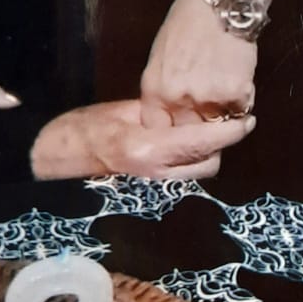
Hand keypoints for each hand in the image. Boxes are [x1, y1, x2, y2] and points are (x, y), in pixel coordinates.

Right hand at [31, 99, 252, 181]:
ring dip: (205, 153)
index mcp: (149, 149)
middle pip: (208, 164)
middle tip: (223, 119)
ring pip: (197, 172)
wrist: (55, 157)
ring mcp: (153, 187)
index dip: (229, 132)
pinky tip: (184, 142)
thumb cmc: (84, 127)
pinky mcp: (149, 190)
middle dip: (219, 144)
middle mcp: (156, 174)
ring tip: (205, 129)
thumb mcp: (123, 111)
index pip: (203, 142)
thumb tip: (190, 110)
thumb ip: (158, 114)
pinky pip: (181, 175)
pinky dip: (189, 160)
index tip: (248, 120)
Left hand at [141, 0, 269, 128]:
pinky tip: (239, 77)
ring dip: (224, 116)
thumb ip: (162, 85)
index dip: (170, 134)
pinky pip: (241, 109)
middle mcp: (178, 97)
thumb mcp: (160, 53)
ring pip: (218, 125)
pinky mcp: (236, 92)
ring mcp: (207, 97)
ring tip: (225, 89)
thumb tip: (167, 109)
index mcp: (155, 87)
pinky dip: (243, 100)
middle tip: (209, 121)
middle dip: (199, 130)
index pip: (157, 129)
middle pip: (189, 134)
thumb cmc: (189, 19)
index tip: (181, 134)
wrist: (222, 1)